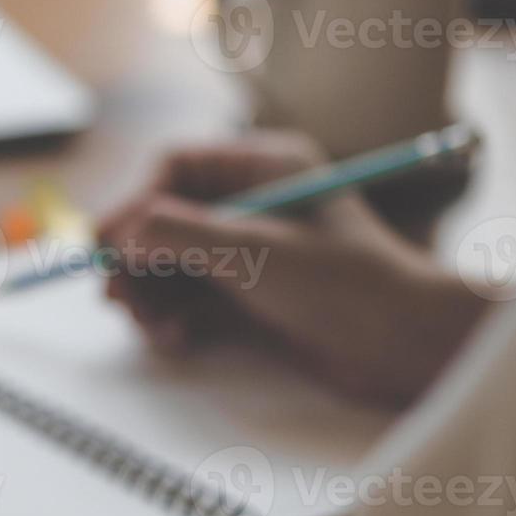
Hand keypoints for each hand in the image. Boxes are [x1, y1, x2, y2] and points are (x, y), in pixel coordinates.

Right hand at [96, 131, 488, 405]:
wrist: (406, 348)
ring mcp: (252, 254)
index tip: (109, 246)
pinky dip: (173, 318)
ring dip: (150, 295)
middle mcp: (254, 204)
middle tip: (114, 294)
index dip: (135, 204)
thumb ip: (178, 235)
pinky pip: (191, 301)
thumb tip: (120, 236)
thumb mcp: (254, 249)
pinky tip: (175, 339)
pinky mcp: (253, 299)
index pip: (175, 169)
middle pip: (165, 219)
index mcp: (265, 167)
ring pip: (172, 265)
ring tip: (147, 325)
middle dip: (137, 258)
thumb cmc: (346, 285)